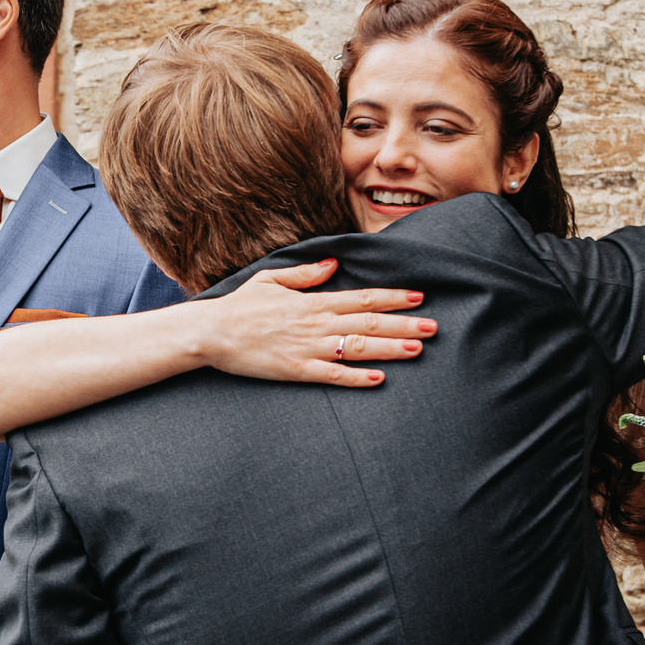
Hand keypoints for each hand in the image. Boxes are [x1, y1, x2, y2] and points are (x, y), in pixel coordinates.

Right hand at [192, 259, 433, 387]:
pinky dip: (356, 377)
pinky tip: (378, 379)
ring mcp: (307, 348)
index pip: (362, 298)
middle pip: (368, 323)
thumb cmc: (239, 306)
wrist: (211, 332)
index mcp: (312, 302)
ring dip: (389, 349)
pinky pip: (332, 374)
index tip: (418, 297)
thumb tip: (333, 265)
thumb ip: (305, 274)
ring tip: (417, 349)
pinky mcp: (296, 370)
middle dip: (403, 324)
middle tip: (433, 326)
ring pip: (357, 348)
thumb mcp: (272, 280)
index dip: (392, 298)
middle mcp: (316, 324)